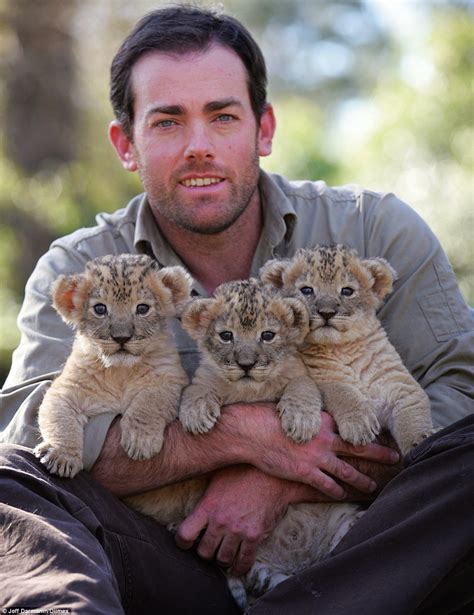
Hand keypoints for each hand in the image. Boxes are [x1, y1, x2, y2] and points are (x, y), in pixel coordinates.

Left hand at [175, 465, 289, 574]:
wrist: (272, 474)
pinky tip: (237, 566)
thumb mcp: (218, 476)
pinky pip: (244, 561)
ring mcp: (238, 530)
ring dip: (221, 559)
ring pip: (222, 559)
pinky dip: (240, 567)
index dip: (182, 542)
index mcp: (208, 506)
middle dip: (204, 551)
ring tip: (222, 554)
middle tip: (208, 547)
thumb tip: (194, 492)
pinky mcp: (255, 536)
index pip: (185, 534)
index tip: (185, 542)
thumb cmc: (244, 470)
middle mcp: (221, 521)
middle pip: (203, 551)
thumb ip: (206, 492)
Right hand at [244, 410, 399, 499]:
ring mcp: (317, 458)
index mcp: (323, 422)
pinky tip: (343, 496)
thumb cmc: (268, 419)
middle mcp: (325, 440)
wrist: (252, 432)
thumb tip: (313, 418)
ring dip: (362, 480)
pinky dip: (337, 492)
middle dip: (379, 454)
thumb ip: (309, 417)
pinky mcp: (306, 473)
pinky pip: (327, 486)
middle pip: (359, 448)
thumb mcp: (294, 412)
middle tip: (395, 458)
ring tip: (373, 486)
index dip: (367, 433)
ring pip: (347, 472)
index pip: (351, 429)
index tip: (380, 436)